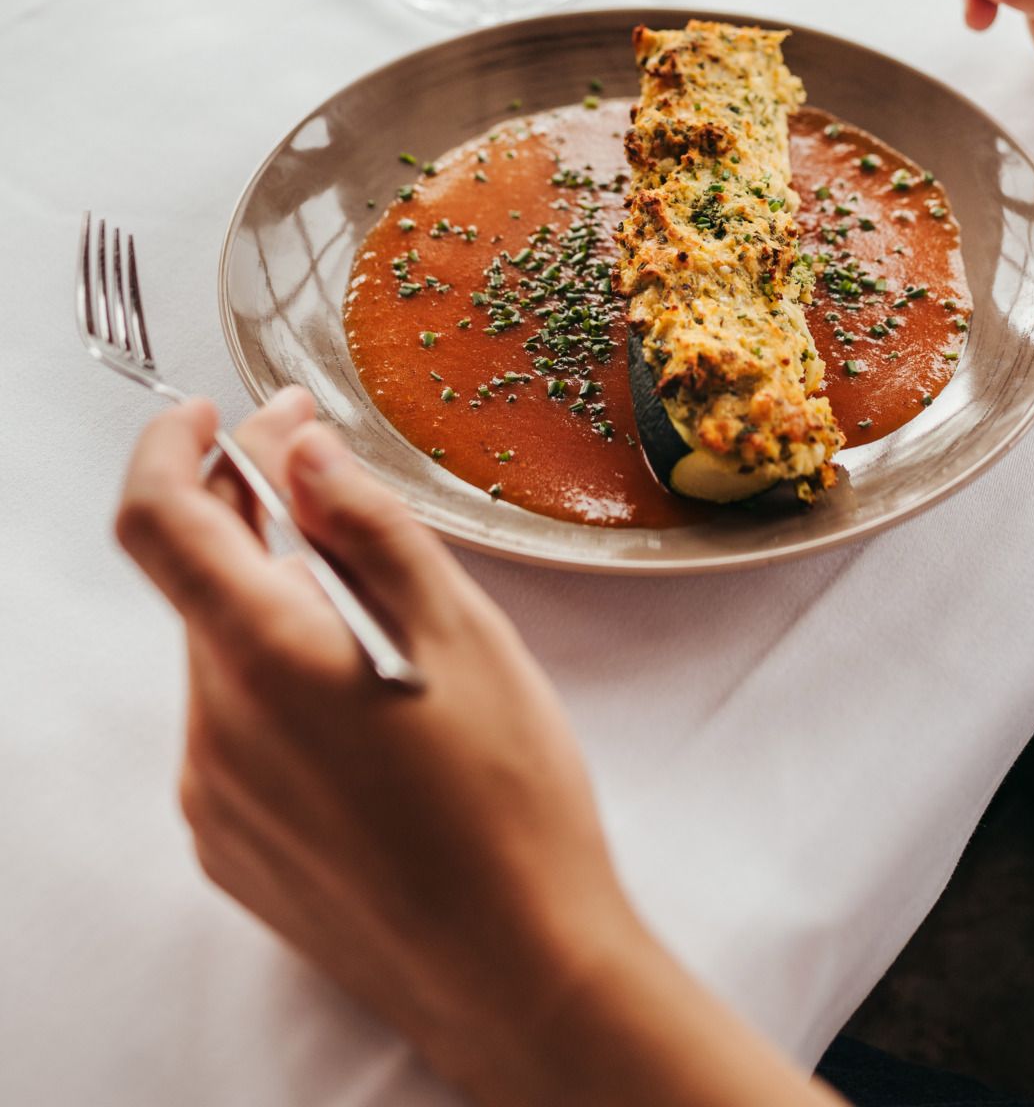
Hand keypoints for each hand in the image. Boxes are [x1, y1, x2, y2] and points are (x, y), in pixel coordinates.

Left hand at [116, 392, 826, 1106]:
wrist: (518, 978)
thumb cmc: (511, 804)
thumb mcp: (463, 633)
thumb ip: (368, 526)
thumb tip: (298, 447)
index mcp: (267, 661)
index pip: (157, 520)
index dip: (170, 447)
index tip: (214, 413)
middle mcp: (215, 730)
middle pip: (197, 586)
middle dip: (245, 515)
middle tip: (323, 473)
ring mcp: (216, 800)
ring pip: (220, 659)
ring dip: (269, 603)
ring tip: (370, 604)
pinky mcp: (233, 850)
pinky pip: (232, 732)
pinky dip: (274, 682)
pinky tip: (362, 699)